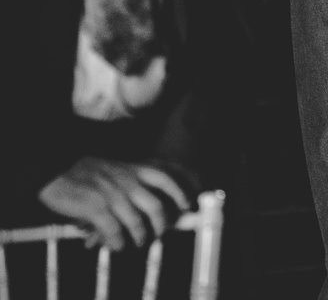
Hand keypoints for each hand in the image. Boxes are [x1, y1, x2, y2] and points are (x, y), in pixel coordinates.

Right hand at [37, 157, 191, 250]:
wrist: (55, 169)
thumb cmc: (82, 170)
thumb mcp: (113, 166)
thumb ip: (128, 178)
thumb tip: (141, 197)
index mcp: (132, 169)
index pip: (164, 178)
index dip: (179, 192)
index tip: (186, 204)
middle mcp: (126, 182)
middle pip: (156, 206)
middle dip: (162, 223)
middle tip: (160, 233)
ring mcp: (112, 196)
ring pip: (136, 222)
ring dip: (140, 236)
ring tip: (138, 242)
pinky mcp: (96, 209)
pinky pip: (114, 231)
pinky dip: (117, 242)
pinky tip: (117, 246)